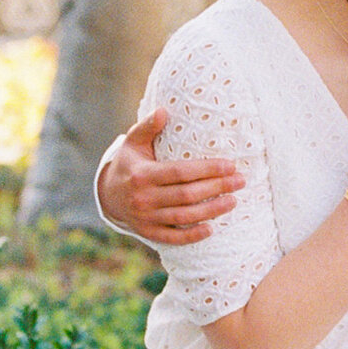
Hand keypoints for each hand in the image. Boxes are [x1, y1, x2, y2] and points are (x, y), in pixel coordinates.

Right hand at [97, 105, 243, 245]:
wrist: (108, 194)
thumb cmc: (129, 163)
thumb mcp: (133, 142)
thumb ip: (147, 126)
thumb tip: (164, 110)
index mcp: (142, 175)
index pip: (180, 172)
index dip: (207, 169)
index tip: (230, 165)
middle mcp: (143, 198)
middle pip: (187, 195)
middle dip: (217, 188)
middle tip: (240, 181)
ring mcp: (145, 218)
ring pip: (184, 217)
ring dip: (211, 210)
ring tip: (233, 201)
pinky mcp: (148, 232)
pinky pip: (172, 237)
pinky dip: (191, 235)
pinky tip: (211, 229)